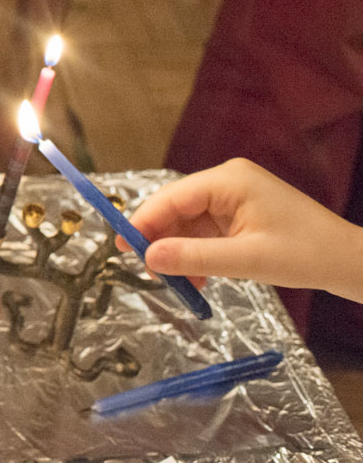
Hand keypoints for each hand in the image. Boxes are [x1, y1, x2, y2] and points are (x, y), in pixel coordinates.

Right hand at [131, 158, 362, 302]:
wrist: (350, 263)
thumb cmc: (308, 254)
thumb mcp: (247, 260)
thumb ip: (194, 257)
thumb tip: (148, 258)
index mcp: (230, 180)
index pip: (172, 197)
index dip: (144, 221)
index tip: (122, 246)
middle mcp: (228, 182)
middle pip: (176, 208)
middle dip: (160, 240)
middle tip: (145, 270)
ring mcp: (235, 198)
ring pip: (189, 223)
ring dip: (179, 252)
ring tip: (174, 282)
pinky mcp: (241, 215)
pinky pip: (206, 232)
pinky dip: (197, 254)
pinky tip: (197, 278)